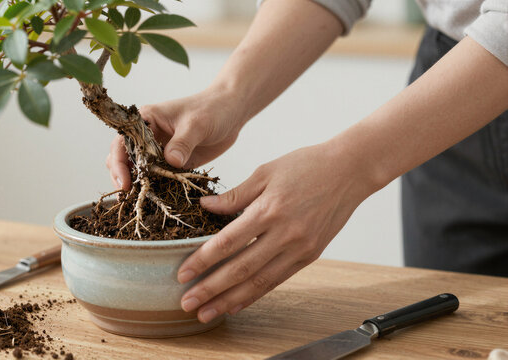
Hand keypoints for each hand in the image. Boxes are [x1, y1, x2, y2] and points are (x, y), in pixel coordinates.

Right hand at [106, 85, 248, 189]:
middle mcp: (147, 137)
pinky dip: (154, 188)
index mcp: (146, 121)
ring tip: (138, 201)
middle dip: (121, 176)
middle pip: (123, 158)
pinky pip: (157, 178)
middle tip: (130, 195)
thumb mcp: (197, 124)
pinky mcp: (172, 163)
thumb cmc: (211, 109)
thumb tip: (171, 161)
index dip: (119, 163)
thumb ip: (183, 142)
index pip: (122, 142)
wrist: (231, 112)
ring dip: (136, 184)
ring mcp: (159, 151)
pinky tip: (155, 200)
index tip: (126, 183)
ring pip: (138, 170)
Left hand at [176, 143, 377, 322]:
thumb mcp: (265, 172)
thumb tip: (205, 207)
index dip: (203, 261)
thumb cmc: (307, 165)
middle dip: (211, 289)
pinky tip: (237, 304)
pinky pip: (278, 280)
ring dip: (230, 300)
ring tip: (208, 313)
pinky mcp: (310, 255)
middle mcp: (285, 234)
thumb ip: (235, 195)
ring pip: (259, 281)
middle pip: (241, 269)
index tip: (183, 273)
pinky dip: (256, 294)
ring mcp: (300, 248)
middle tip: (187, 302)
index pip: (228, 242)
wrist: (350, 170)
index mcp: (269, 210)